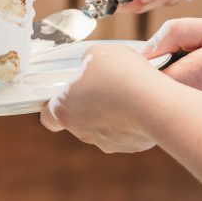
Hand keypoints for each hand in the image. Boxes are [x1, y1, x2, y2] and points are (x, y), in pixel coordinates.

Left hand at [40, 45, 164, 152]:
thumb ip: (87, 62)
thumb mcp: (96, 54)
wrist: (153, 102)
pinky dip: (132, 120)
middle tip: (104, 86)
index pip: (48, 117)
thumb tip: (91, 66)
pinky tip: (141, 104)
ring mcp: (106, 142)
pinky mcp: (130, 146)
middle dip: (90, 104)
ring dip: (112, 112)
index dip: (54, 106)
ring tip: (128, 93)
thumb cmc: (118, 75)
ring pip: (105, 126)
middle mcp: (81, 131)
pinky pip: (128, 131)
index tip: (65, 96)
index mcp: (64, 110)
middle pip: (79, 119)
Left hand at [144, 17, 201, 123]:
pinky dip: (190, 104)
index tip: (150, 53)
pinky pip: (188, 116)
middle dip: (152, 80)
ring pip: (169, 107)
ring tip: (201, 73)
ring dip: (171, 91)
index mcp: (189, 78)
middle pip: (151, 97)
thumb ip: (179, 32)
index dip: (139, 65)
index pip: (141, 78)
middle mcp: (191, 108)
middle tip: (171, 59)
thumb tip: (146, 47)